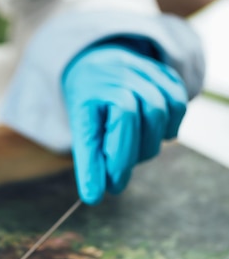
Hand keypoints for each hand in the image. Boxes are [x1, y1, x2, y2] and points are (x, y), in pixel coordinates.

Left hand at [62, 46, 187, 203]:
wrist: (99, 62)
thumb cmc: (90, 103)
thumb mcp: (81, 125)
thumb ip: (90, 157)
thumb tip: (94, 195)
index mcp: (86, 95)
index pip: (91, 133)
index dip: (93, 166)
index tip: (92, 196)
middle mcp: (112, 78)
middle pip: (129, 123)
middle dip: (124, 160)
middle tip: (116, 177)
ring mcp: (140, 71)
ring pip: (157, 113)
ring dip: (149, 143)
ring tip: (135, 150)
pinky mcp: (163, 73)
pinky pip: (177, 104)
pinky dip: (171, 125)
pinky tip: (157, 131)